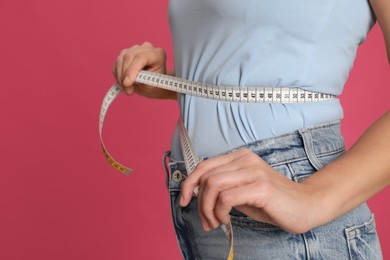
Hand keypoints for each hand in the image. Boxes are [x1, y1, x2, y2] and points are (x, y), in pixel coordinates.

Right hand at [112, 41, 175, 98]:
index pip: (141, 57)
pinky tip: (123, 83)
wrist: (154, 83)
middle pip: (129, 57)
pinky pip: (116, 64)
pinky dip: (117, 75)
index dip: (132, 70)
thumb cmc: (155, 84)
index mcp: (157, 54)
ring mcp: (134, 49)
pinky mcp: (125, 53)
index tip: (127, 83)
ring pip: (120, 60)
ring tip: (127, 89)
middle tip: (128, 91)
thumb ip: (141, 81)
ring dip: (120, 77)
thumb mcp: (152, 86)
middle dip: (125, 76)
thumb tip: (127, 81)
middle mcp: (146, 48)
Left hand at [180, 149, 320, 233]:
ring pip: (212, 185)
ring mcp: (253, 171)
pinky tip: (227, 220)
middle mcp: (244, 160)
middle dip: (199, 203)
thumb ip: (222, 188)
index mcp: (239, 157)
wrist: (305, 205)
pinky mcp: (260, 187)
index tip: (184, 201)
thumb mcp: (241, 191)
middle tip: (206, 221)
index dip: (188, 184)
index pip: (203, 166)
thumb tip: (195, 195)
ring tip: (215, 222)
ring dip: (207, 209)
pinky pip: (226, 197)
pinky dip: (220, 212)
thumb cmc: (271, 201)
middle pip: (205, 177)